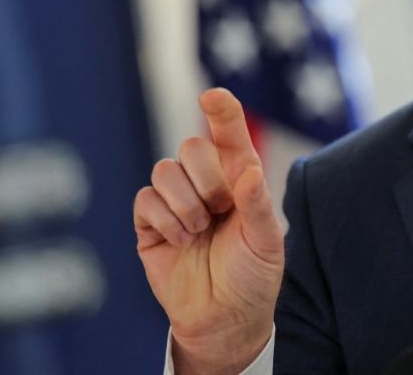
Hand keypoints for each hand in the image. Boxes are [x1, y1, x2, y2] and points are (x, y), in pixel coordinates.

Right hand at [133, 89, 283, 374]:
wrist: (225, 316)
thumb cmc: (253, 274)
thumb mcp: (266, 242)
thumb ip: (258, 206)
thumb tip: (250, 172)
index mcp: (240, 177)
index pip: (229, 134)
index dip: (222, 111)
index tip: (213, 96)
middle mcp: (207, 182)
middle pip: (191, 147)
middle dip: (206, 178)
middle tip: (221, 210)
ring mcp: (176, 200)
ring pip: (164, 170)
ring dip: (186, 203)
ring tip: (200, 231)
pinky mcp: (150, 222)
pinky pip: (145, 199)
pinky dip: (165, 220)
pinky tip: (181, 241)